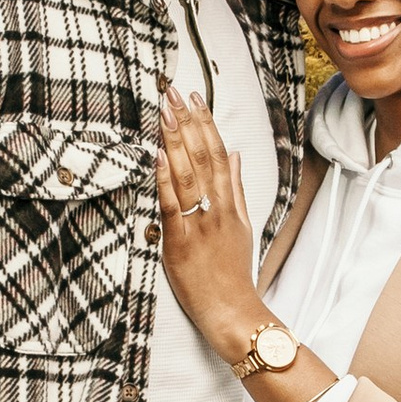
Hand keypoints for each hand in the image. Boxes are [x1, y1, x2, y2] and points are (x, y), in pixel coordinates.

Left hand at [154, 87, 257, 358]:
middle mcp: (215, 208)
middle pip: (201, 156)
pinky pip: (171, 206)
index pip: (217, 152)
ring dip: (174, 141)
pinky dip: (164, 181)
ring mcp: (198, 223)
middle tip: (173, 92)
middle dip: (186, 122)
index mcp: (229, 202)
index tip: (194, 97)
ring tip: (164, 112)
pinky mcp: (179, 242)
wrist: (232, 309)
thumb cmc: (233, 270)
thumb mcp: (243, 224)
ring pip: (186, 175)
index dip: (205, 122)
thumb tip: (234, 154)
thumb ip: (236, 188)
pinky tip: (158, 158)